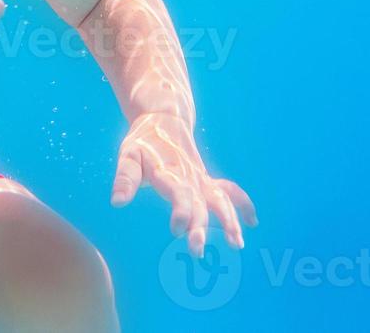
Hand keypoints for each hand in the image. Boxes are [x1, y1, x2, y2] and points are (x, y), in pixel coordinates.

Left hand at [110, 112, 256, 256]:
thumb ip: (125, 178)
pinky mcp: (207, 180)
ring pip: (221, 199)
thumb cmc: (143, 141)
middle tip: (197, 251)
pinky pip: (230, 191)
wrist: (165, 118)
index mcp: (169, 172)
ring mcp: (201, 179)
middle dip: (200, 227)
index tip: (177, 229)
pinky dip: (243, 204)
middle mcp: (189, 176)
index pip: (179, 193)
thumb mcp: (128, 155)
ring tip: (237, 244)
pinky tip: (252, 222)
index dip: (181, 210)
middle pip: (199, 203)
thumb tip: (117, 203)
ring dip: (230, 220)